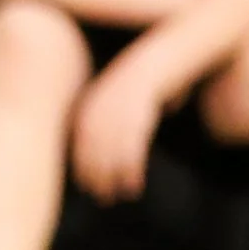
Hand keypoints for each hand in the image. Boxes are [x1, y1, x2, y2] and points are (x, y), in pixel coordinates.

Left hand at [71, 63, 166, 201]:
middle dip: (97, 176)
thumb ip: (116, 117)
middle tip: (103, 199)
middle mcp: (101, 106)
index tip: (85, 187)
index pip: (79, 141)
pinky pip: (133, 146)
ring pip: (111, 151)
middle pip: (92, 150)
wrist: (169, 50)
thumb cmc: (149, 75)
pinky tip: (135, 183)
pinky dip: (132, 167)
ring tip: (121, 196)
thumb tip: (116, 140)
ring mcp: (120, 109)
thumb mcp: (125, 95)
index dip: (82, 165)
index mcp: (93, 103)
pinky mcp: (141, 111)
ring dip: (115, 177)